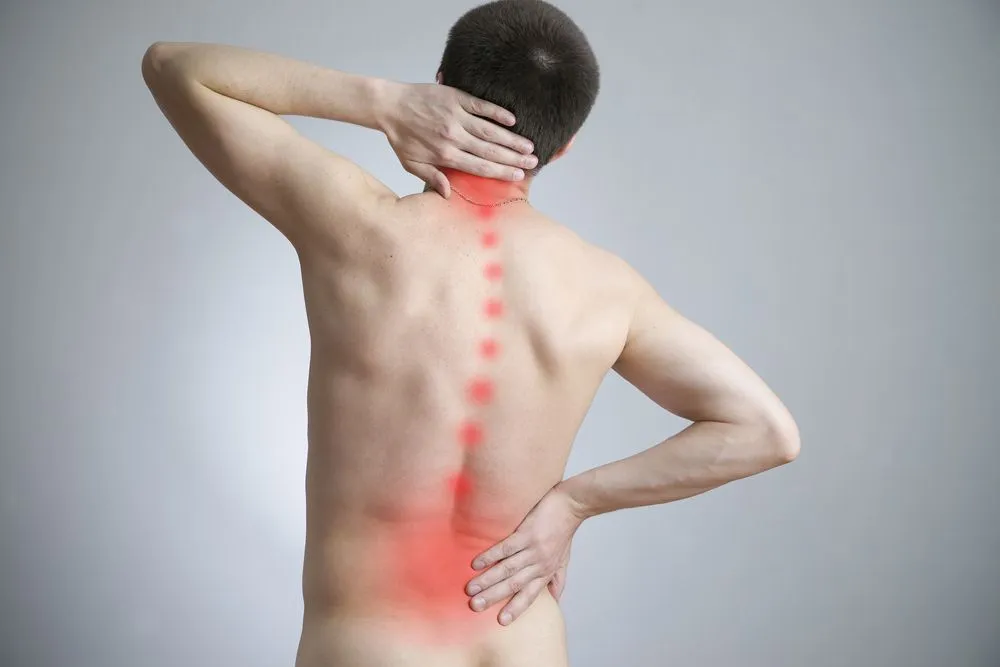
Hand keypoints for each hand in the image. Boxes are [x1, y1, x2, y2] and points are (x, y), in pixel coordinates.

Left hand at [378, 81, 537, 196]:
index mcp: (445, 155)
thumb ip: (432, 178)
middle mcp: (453, 137)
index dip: (501, 172)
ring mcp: (456, 116)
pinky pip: (481, 106)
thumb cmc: (401, 137)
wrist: (389, 106)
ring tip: (529, 146)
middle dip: (513, 158)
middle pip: (489, 151)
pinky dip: (497, 113)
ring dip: (511, 139)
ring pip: (489, 130)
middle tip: (533, 162)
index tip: (518, 176)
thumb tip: (448, 194)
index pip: (479, 167)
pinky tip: (512, 120)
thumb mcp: (411, 164)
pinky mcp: (455, 98)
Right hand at [465, 484, 584, 625]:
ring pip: (507, 568)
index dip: (515, 608)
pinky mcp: (527, 533)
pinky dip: (490, 556)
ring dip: (487, 580)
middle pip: (513, 585)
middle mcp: (539, 564)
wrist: (572, 505)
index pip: (529, 595)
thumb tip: (555, 601)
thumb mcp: (564, 561)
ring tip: (470, 589)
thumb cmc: (564, 533)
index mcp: (546, 573)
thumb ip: (558, 581)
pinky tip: (476, 563)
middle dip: (493, 597)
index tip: (500, 622)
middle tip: (474, 606)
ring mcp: (533, 549)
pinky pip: (506, 547)